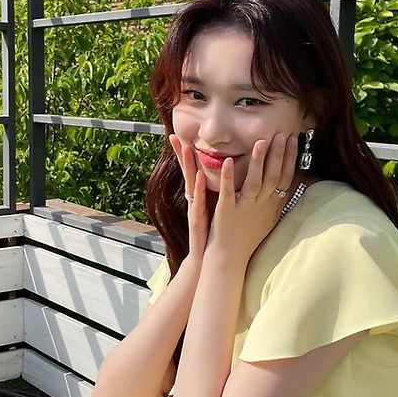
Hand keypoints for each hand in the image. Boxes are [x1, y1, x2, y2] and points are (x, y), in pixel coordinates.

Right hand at [169, 134, 208, 261]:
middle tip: (174, 135)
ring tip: (186, 147)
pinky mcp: (198, 219)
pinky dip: (199, 189)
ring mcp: (195, 209)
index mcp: (201, 196)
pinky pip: (199, 201)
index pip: (194, 170)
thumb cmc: (212, 236)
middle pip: (188, 172)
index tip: (184, 135)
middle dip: (182, 154)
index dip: (189, 154)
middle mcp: (195, 200)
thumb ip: (217, 194)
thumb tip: (223, 180)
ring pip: (192, 183)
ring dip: (189, 165)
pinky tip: (200, 176)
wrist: (207, 262)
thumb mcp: (214, 210)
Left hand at [207, 132, 297, 263]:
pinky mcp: (227, 211)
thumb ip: (276, 199)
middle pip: (273, 176)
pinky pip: (229, 191)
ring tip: (261, 142)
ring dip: (258, 161)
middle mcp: (262, 205)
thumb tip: (289, 184)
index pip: (285, 177)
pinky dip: (229, 176)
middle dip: (278, 154)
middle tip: (282, 133)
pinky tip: (229, 161)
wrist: (231, 259)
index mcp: (272, 204)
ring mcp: (245, 207)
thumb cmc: (248, 237)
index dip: (290, 158)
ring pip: (255, 181)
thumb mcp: (269, 217)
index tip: (293, 139)